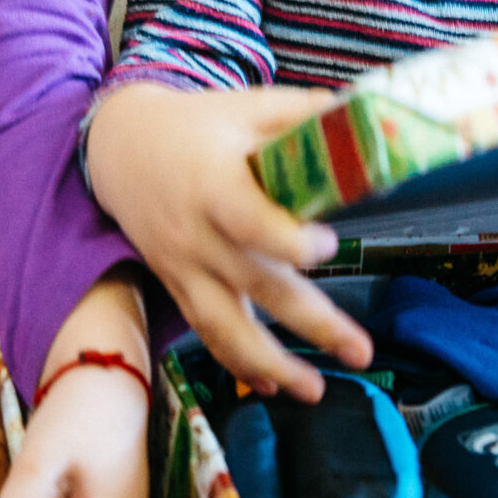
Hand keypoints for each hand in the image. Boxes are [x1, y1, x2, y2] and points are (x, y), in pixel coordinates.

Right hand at [86, 82, 367, 400]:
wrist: (120, 147)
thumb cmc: (197, 124)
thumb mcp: (249, 107)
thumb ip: (308, 116)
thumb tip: (377, 125)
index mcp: (215, 183)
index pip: (249, 221)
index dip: (288, 240)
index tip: (327, 244)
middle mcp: (198, 233)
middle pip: (255, 286)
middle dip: (312, 324)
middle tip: (361, 351)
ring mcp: (185, 265)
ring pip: (224, 326)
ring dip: (271, 365)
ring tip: (315, 391)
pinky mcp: (178, 284)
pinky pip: (206, 331)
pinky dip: (236, 363)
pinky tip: (269, 386)